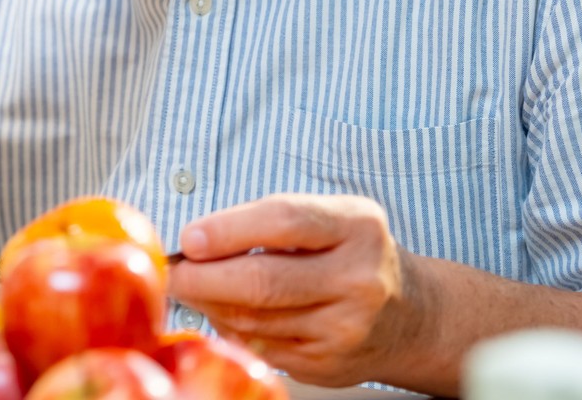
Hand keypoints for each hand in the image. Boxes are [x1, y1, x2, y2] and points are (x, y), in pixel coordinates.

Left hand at [167, 193, 426, 388]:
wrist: (409, 314)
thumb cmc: (353, 252)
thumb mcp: (330, 216)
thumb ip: (270, 220)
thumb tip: (196, 241)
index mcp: (357, 227)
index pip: (282, 221)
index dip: (227, 230)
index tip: (189, 238)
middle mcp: (358, 279)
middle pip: (262, 282)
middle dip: (202, 277)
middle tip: (172, 272)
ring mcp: (346, 328)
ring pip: (254, 319)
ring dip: (211, 303)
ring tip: (196, 287)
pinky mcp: (329, 364)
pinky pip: (261, 346)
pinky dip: (232, 328)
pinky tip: (227, 311)